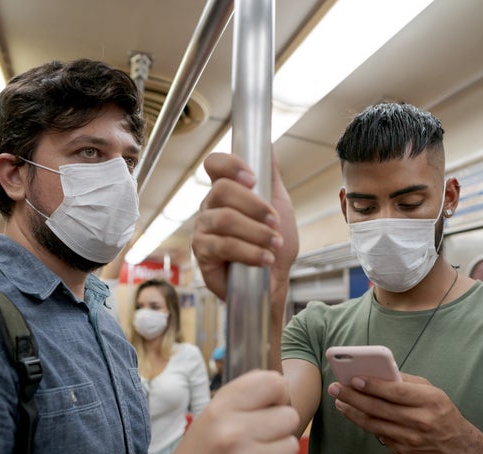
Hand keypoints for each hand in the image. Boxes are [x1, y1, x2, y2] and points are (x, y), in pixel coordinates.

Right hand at [155, 370, 299, 453]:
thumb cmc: (204, 447)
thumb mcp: (213, 412)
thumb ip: (245, 393)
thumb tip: (282, 384)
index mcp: (221, 409)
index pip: (273, 383)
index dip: (278, 392)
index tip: (272, 402)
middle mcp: (233, 434)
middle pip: (290, 416)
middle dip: (279, 425)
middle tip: (261, 433)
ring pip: (292, 445)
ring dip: (279, 450)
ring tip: (256, 453)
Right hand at [192, 152, 298, 300]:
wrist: (274, 280)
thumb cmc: (274, 243)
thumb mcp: (279, 204)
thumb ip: (270, 175)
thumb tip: (268, 144)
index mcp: (226, 191)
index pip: (214, 164)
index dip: (230, 165)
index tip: (253, 179)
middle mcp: (210, 206)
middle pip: (221, 190)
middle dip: (255, 206)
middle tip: (275, 222)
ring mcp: (203, 229)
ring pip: (224, 219)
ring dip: (256, 232)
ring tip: (275, 244)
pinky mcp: (203, 253)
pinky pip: (222, 246)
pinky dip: (249, 252)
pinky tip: (264, 258)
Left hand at [327, 373, 482, 453]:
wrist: (459, 447)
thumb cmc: (442, 412)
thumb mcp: (432, 391)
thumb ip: (407, 381)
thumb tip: (379, 372)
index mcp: (429, 401)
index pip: (396, 392)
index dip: (373, 385)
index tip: (354, 378)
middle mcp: (420, 421)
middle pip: (379, 408)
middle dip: (353, 397)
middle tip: (336, 388)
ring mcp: (411, 440)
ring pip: (374, 424)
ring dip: (353, 412)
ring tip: (340, 402)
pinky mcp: (405, 453)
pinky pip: (380, 436)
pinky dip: (366, 424)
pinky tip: (356, 415)